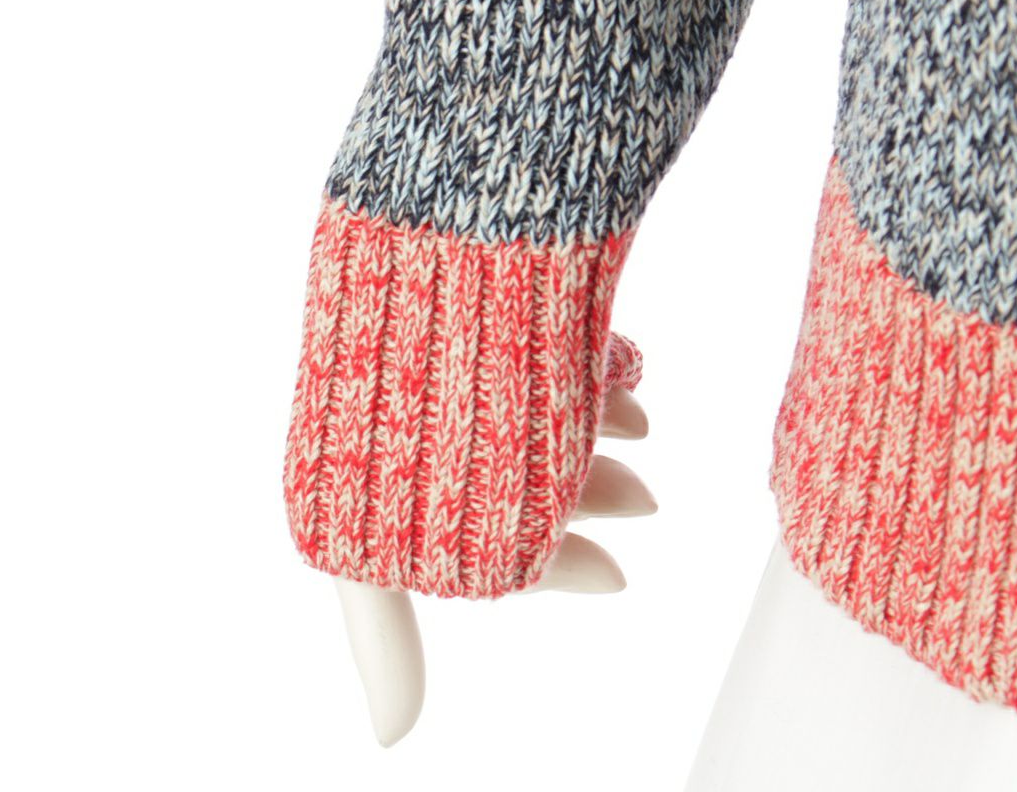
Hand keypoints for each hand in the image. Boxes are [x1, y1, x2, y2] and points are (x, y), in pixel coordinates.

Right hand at [330, 332, 655, 744]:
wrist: (410, 279)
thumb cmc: (379, 424)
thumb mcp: (369, 544)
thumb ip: (381, 633)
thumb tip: (390, 736)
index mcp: (402, 487)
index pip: (493, 542)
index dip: (557, 565)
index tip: (616, 578)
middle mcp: (434, 429)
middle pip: (527, 477)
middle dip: (592, 493)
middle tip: (647, 501)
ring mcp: (465, 363)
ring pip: (548, 412)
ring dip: (601, 425)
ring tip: (640, 423)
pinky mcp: (493, 309)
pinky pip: (554, 346)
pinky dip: (596, 367)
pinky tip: (628, 371)